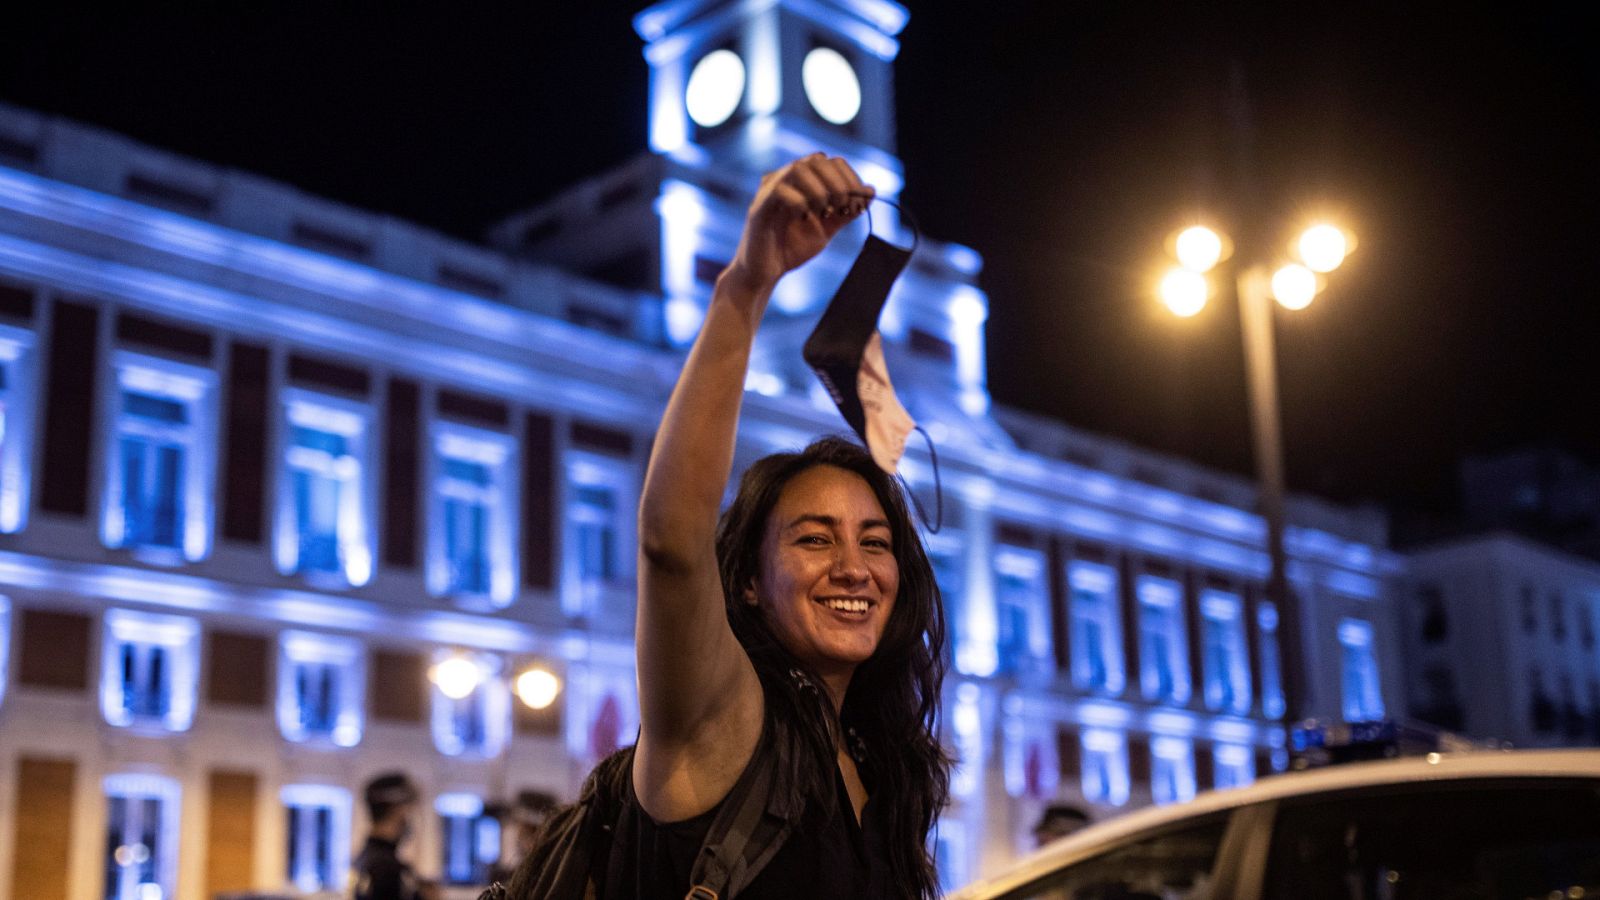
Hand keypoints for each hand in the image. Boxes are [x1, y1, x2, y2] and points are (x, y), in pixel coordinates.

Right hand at [724, 153, 873, 296]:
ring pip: (798, 168)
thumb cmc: (792, 247)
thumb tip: (871, 191)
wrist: (767, 273)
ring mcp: (770, 190)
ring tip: (825, 212)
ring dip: (820, 190)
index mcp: (801, 181)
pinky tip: (804, 218)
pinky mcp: (759, 207)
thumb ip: (847, 210)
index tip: (859, 202)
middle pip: (816, 159)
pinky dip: (800, 203)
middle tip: (844, 207)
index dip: (850, 177)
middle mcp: (785, 179)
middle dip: (838, 182)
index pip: (829, 161)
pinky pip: (780, 191)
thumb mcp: (827, 228)